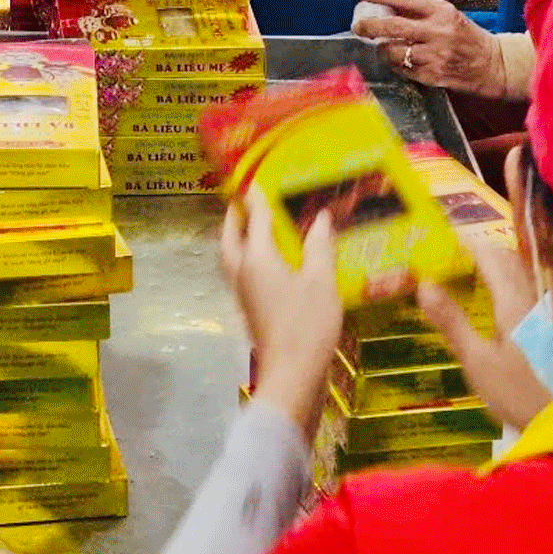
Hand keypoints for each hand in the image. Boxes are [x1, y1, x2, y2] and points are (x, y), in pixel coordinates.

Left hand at [220, 190, 343, 439]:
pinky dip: (249, 258)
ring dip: (238, 237)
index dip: (259, 196)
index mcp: (257, 258)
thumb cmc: (307, 325)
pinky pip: (243, 273)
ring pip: (232, 256)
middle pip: (231, 236)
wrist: (292, 375)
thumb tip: (320, 218)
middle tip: (245, 200)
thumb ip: (319, 246)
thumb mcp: (321, 281)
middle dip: (236, 216)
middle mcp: (243, 272)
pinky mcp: (250, 309)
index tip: (260, 178)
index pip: (256, 217)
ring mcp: (243, 293)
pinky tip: (269, 261)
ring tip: (254, 225)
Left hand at [350, 0, 505, 94]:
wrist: (491, 64)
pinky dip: (394, 64)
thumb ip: (414, 4)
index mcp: (441, 11)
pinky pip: (401, 70)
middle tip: (358, 26)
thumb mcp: (445, 13)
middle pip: (393, 27)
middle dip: (369, 26)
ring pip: (393, 52)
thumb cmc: (465, 35)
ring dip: (380, 48)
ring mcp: (434, 56)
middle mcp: (438, 32)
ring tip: (380, 45)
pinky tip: (397, 59)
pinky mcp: (432, 77)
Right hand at [415, 215, 549, 431]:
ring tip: (466, 277)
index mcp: (513, 301)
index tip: (441, 240)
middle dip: (479, 252)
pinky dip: (505, 286)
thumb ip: (452, 322)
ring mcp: (546, 312)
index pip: (490, 255)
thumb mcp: (477, 362)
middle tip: (449, 259)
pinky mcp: (551, 327)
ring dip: (493, 268)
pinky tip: (493, 304)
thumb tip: (423, 285)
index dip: (466, 243)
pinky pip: (525, 292)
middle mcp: (533, 298)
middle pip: (507, 260)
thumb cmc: (518, 393)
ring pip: (519, 275)